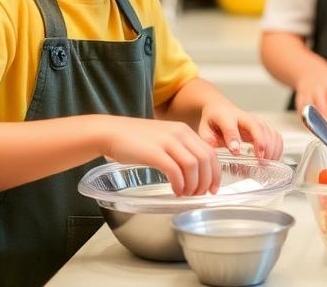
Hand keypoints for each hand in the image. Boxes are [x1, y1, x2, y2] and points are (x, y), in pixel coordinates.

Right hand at [102, 116, 222, 197]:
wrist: (110, 132)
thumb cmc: (135, 140)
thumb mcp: (164, 139)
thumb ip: (179, 150)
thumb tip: (194, 172)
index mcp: (184, 131)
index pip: (210, 152)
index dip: (215, 172)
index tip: (213, 188)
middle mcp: (180, 134)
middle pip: (205, 160)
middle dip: (207, 181)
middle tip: (200, 195)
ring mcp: (167, 142)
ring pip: (193, 166)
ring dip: (193, 185)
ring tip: (187, 194)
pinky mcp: (154, 152)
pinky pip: (175, 171)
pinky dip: (179, 185)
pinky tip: (176, 192)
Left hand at [198, 99, 283, 160]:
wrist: (220, 108)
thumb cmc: (213, 121)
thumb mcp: (204, 129)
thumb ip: (209, 141)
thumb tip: (216, 154)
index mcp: (225, 117)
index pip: (230, 126)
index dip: (234, 138)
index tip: (235, 150)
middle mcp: (243, 116)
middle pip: (256, 126)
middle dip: (261, 142)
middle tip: (260, 159)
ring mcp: (256, 120)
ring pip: (268, 131)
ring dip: (271, 148)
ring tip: (266, 163)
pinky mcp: (264, 126)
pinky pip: (275, 135)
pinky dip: (278, 147)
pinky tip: (273, 159)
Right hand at [295, 64, 326, 125]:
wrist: (308, 70)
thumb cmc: (326, 78)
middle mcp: (317, 89)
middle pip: (321, 106)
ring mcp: (307, 93)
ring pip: (309, 110)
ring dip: (315, 122)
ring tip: (320, 133)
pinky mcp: (299, 98)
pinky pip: (300, 111)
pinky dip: (305, 120)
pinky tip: (310, 128)